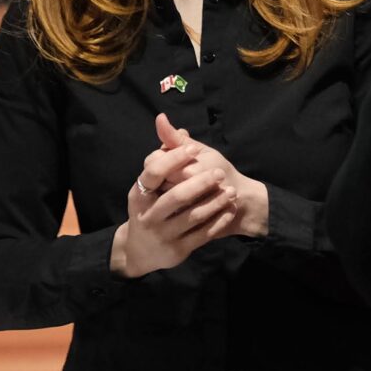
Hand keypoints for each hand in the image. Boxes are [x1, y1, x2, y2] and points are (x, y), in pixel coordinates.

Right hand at [111, 115, 268, 275]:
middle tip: (220, 173)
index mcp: (140, 193)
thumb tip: (163, 120)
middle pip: (176, 196)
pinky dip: (218, 221)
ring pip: (192, 217)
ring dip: (214, 203)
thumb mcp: (152, 184)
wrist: (142, 250)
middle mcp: (148, 215)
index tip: (194, 149)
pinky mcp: (177, 250)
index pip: (153, 172)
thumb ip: (164, 153)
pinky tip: (229, 210)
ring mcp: (162, 234)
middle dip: (201, 182)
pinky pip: (202, 235)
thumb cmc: (152, 207)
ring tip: (230, 192)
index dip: (174, 158)